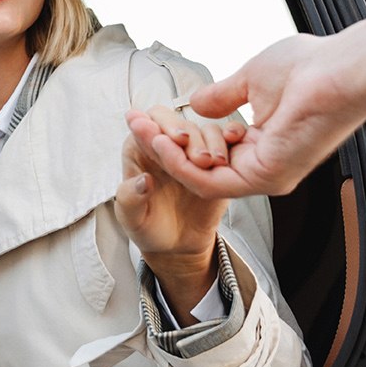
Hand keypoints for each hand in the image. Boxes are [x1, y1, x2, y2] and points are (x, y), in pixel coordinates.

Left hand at [114, 111, 230, 323]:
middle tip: (197, 156)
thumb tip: (143, 180)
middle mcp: (166, 145)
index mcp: (139, 151)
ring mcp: (192, 151)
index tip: (174, 138)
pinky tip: (235, 143)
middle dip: (187, 132)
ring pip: (204, 130)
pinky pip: (227, 141)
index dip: (158, 126)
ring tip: (213, 163)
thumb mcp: (132, 219)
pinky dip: (233, 137)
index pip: (144, 125)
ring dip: (210, 141)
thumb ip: (130, 199)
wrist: (177, 244)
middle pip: (176, 122)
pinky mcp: (217, 159)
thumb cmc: (148, 228)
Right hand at [129, 14, 365, 198]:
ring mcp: (266, 175)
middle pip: (201, 168)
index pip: (211, 153)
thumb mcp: (251, 80)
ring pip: (202, 178)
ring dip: (167, 156)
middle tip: (137, 126)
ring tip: (143, 132)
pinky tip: (163, 142)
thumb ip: (222, 97)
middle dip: (164, 148)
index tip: (151, 119)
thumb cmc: (311, 68)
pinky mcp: (265, 177)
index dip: (177, 138)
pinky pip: (212, 181)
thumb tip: (196, 102)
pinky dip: (183, 165)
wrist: (339, 70)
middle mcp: (265, 165)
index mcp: (265, 145)